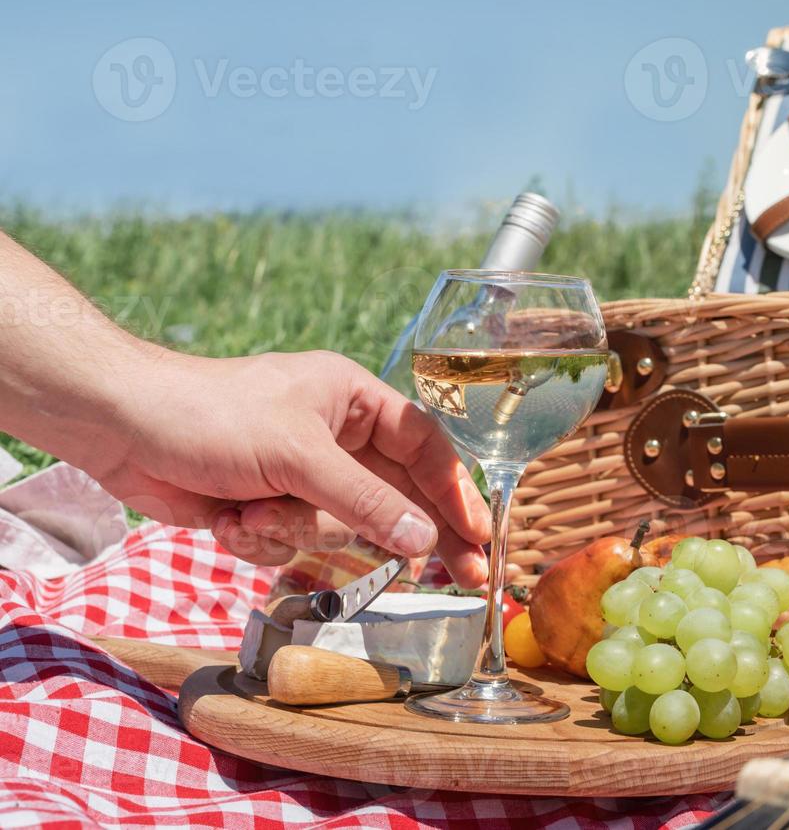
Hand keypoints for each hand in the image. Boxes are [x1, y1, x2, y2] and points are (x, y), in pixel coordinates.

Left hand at [93, 349, 491, 587]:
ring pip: (336, 529)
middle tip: (460, 577)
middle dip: (400, 533)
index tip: (480, 535)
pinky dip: (258, 538)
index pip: (425, 447)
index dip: (456, 491)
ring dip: (292, 530)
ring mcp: (299, 476)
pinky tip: (225, 517)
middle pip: (393, 496)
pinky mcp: (264, 507)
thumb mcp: (299, 456)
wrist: (119, 429)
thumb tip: (424, 540)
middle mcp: (335, 437)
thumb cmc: (211, 416)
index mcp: (354, 401)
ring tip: (249, 511)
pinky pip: (291, 544)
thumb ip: (366, 501)